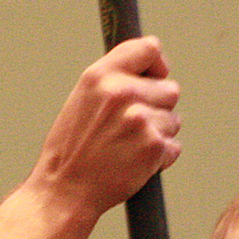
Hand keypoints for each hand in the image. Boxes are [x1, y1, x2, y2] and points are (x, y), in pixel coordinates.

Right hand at [33, 37, 180, 215]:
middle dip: (157, 107)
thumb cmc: (72, 148)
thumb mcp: (83, 98)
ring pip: (173, 119)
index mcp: (100, 76)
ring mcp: (140, 119)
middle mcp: (121, 92)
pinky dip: (160, 157)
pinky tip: (134, 161)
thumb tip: (154, 68)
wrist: (65, 189)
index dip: (157, 64)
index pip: (149, 48)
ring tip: (128, 146)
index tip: (156, 76)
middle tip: (129, 126)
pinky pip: (173, 146)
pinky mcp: (154, 146)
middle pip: (170, 88)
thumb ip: (115, 78)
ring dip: (158, 133)